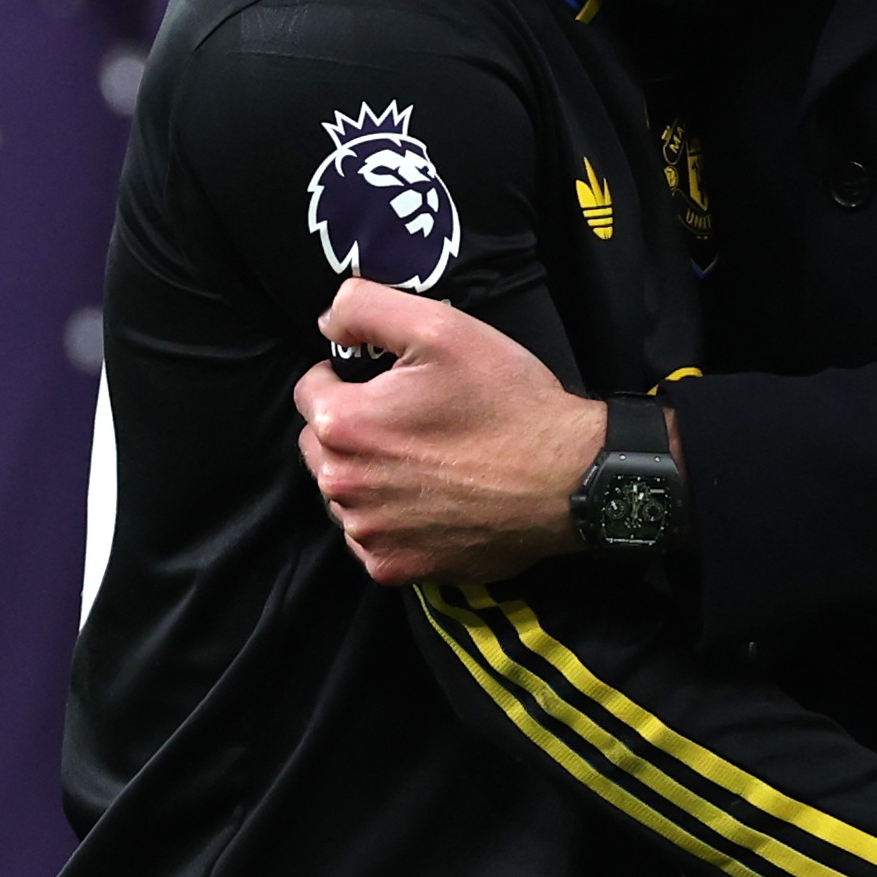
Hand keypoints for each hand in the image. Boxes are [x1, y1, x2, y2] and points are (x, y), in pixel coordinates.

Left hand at [294, 280, 605, 586]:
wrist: (567, 480)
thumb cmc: (507, 402)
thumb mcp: (442, 328)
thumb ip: (366, 308)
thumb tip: (326, 323)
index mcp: (344, 424)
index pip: (309, 391)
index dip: (346, 377)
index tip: (388, 382)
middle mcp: (343, 486)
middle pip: (319, 447)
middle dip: (352, 429)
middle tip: (410, 420)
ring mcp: (369, 534)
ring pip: (343, 494)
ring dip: (368, 476)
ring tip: (425, 461)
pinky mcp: (396, 568)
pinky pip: (371, 538)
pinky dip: (390, 520)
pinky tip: (431, 500)